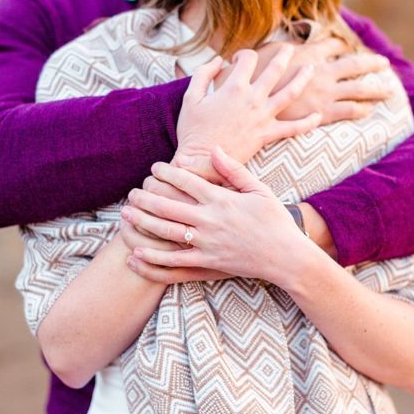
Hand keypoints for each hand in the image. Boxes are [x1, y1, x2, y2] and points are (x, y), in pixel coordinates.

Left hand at [125, 147, 312, 286]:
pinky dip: (153, 258)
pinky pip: (174, 261)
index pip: (186, 181)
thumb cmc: (275, 221)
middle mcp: (211, 220)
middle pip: (168, 205)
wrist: (287, 256)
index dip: (166, 172)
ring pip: (166, 232)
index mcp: (222, 200)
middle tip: (132, 191)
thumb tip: (214, 149)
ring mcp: (207, 244)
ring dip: (142, 222)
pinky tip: (135, 252)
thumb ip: (234, 170)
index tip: (154, 168)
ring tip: (126, 214)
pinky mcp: (208, 264)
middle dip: (146, 197)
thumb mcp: (259, 190)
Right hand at [174, 45, 320, 181]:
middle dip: (283, 55)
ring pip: (290, 92)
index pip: (248, 59)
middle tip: (289, 48)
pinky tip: (318, 115)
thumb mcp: (191, 97)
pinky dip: (308, 122)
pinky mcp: (269, 134)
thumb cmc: (193, 130)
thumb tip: (217, 60)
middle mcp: (253, 98)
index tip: (240, 60)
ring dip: (302, 77)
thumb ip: (203, 74)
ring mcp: (264, 116)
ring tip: (310, 67)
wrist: (203, 162)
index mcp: (234, 87)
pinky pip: (294, 128)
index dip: (245, 54)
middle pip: (275, 69)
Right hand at [252, 39, 393, 124]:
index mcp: (307, 55)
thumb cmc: (251, 77)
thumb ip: (280, 48)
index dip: (341, 44)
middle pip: (354, 64)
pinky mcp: (321, 113)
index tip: (347, 45)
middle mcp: (320, 72)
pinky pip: (348, 111)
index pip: (332, 44)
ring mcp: (323, 93)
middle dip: (372, 63)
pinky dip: (360, 110)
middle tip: (385, 63)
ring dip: (376, 89)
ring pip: (359, 89)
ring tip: (389, 90)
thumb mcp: (264, 53)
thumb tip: (285, 43)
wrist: (249, 102)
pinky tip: (368, 111)